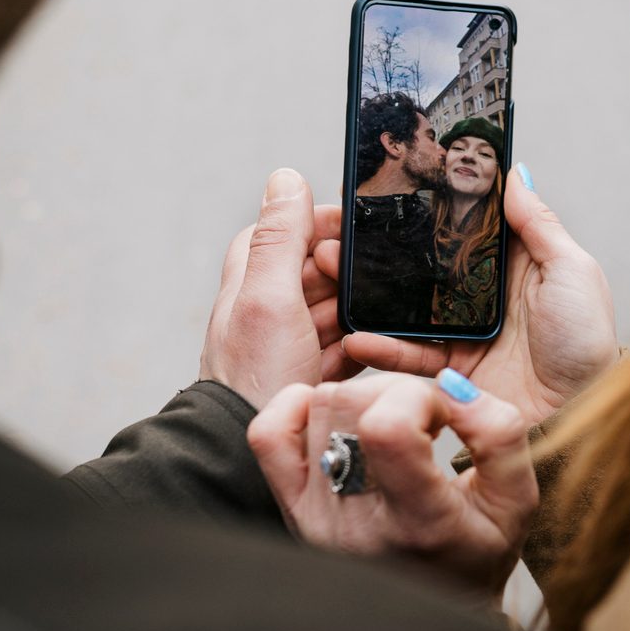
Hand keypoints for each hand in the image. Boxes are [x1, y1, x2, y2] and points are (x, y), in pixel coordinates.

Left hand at [200, 169, 361, 408]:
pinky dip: (360, 343)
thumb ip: (280, 238)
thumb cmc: (255, 377)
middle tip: (376, 273)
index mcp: (248, 280)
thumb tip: (286, 177)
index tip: (357, 224)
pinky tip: (375, 347)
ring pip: (332, 307)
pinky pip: (342, 346)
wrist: (249, 453)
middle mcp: (266, 308)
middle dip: (345, 267)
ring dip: (356, 306)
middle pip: (314, 268)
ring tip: (381, 309)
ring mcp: (287, 343)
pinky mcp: (307, 373)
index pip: (283, 230)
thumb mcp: (269, 297)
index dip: (318, 222)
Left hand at [247, 370, 537, 597]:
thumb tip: (450, 387)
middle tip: (424, 420)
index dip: (419, 397)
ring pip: (318, 407)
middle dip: (396, 391)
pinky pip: (268, 433)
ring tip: (393, 427)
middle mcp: (354, 524)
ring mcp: (314, 518)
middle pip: (351, 405)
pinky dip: (300, 408)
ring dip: (361, 398)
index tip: (443, 415)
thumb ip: (498, 434)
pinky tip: (340, 421)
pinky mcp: (292, 510)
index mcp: (417, 523)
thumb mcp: (515, 501)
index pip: (388, 428)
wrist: (432, 615)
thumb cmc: (477, 554)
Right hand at [317, 164, 617, 425]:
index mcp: (513, 264)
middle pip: (424, 265)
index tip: (385, 187)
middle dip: (381, 250)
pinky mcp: (449, 371)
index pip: (462, 226)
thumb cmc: (586, 344)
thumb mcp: (572, 272)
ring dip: (369, 292)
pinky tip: (358, 336)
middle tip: (342, 234)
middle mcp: (482, 295)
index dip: (428, 209)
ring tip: (333, 274)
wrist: (578, 417)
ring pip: (406, 307)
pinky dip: (382, 347)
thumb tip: (513, 174)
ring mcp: (462, 332)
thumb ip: (538, 224)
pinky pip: (409, 353)